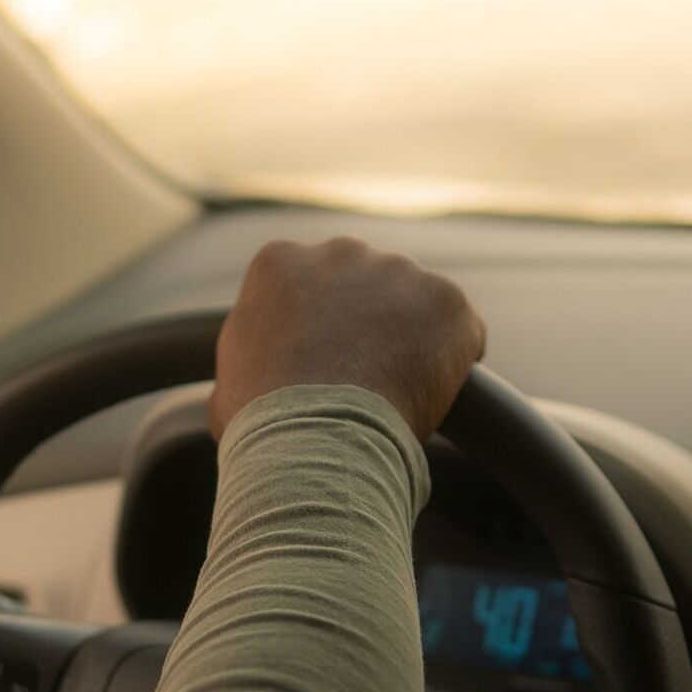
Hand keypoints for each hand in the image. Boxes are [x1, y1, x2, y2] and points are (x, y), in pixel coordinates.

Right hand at [210, 236, 486, 439]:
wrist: (315, 440)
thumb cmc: (262, 423)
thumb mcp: (229, 380)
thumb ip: (252, 357)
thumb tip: (253, 379)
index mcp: (282, 262)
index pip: (312, 285)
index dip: (322, 328)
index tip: (326, 363)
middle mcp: (340, 252)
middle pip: (367, 283)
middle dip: (370, 322)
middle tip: (366, 377)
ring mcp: (399, 272)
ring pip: (415, 304)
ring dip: (413, 339)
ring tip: (398, 393)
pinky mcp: (448, 301)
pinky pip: (461, 330)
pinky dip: (454, 361)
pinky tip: (433, 395)